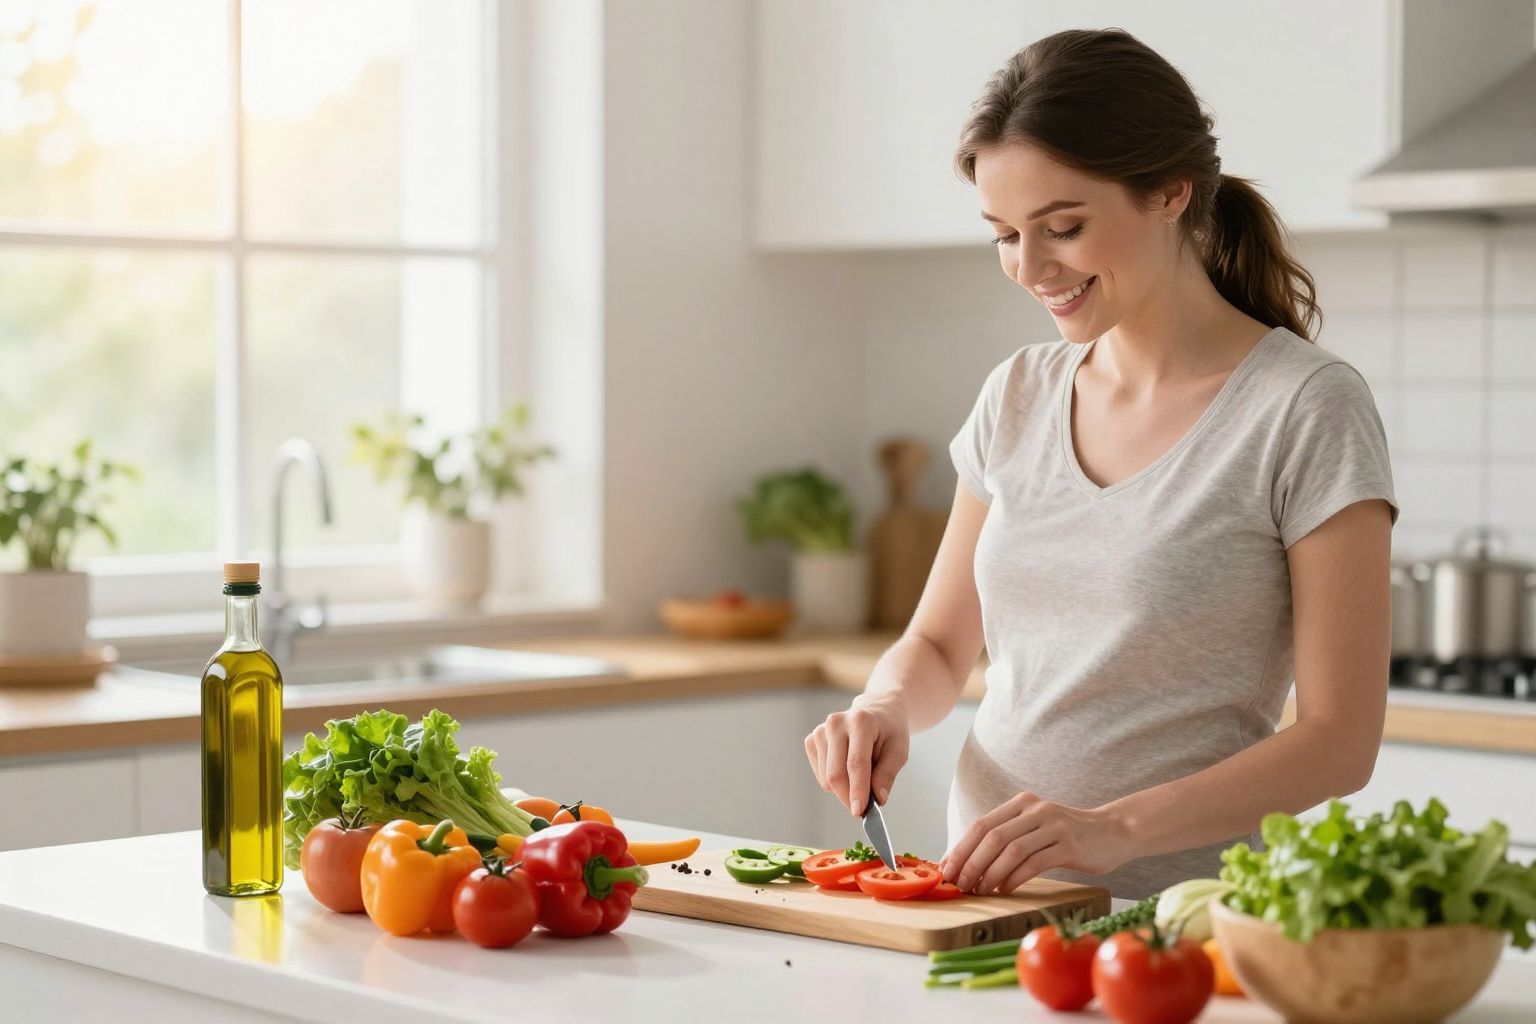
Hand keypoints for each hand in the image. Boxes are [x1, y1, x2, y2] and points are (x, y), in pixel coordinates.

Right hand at [803, 695, 909, 816]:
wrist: (877, 711)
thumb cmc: (889, 731)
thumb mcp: (899, 750)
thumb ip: (888, 774)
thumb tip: (878, 798)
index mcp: (861, 721)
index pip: (856, 763)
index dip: (857, 790)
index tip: (859, 811)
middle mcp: (836, 723)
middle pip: (836, 773)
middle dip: (848, 797)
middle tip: (863, 808)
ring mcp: (820, 731)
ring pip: (826, 778)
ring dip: (844, 789)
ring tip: (861, 776)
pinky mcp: (811, 740)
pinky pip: (820, 775)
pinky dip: (834, 782)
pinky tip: (846, 769)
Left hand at [942, 792, 1133, 893]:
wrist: (1113, 831)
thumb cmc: (1067, 836)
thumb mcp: (1035, 827)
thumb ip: (1008, 837)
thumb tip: (968, 862)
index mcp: (1021, 803)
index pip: (981, 824)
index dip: (960, 848)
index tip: (946, 869)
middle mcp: (1034, 809)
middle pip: (992, 836)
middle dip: (970, 863)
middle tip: (959, 884)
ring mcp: (1053, 825)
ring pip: (1011, 850)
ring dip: (990, 873)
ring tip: (980, 890)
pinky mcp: (1068, 845)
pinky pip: (1034, 863)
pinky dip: (1014, 878)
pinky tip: (1005, 889)